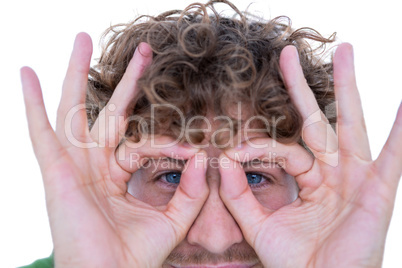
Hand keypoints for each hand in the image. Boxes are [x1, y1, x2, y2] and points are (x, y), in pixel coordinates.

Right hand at [20, 33, 208, 266]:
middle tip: (142, 51)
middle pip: (106, 111)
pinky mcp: (55, 173)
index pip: (140, 140)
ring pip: (73, 109)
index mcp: (115, 174)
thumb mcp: (173, 219)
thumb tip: (203, 156)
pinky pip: (42, 132)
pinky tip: (27, 73)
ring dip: (76, 73)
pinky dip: (32, 103)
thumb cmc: (135, 256)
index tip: (190, 141)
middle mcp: (92, 165)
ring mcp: (72, 166)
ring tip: (81, 39)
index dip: (166, 138)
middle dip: (123, 80)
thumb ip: (191, 190)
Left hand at [219, 44, 401, 266]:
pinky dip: (400, 134)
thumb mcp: (259, 225)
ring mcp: (356, 180)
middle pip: (319, 121)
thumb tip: (224, 158)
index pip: (284, 149)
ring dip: (348, 88)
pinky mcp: (376, 194)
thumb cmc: (296, 262)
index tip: (232, 149)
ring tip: (345, 51)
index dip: (258, 146)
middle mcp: (335, 173)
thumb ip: (239, 194)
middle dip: (305, 87)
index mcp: (312, 180)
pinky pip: (391, 160)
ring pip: (350, 125)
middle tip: (288, 53)